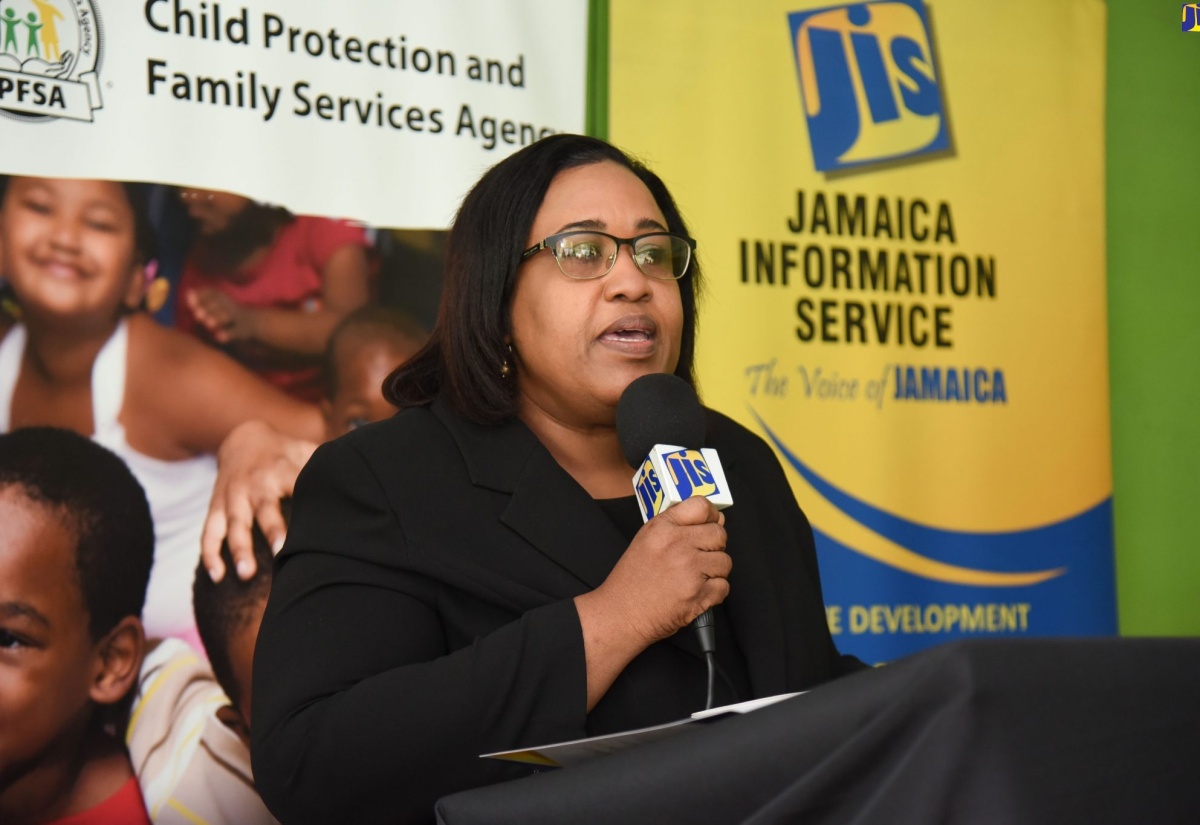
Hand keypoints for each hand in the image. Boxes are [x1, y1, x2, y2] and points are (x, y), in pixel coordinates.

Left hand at [187, 288, 256, 342]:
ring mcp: (238, 317)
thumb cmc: (226, 312)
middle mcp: (230, 306)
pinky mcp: (243, 330)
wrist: (253, 322)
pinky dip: (228, 334)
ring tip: (208, 324)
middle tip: (197, 315)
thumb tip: (188, 292)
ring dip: (218, 319)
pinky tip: (218, 337)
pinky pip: (236, 331)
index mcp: (223, 297)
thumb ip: (201, 297)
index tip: (191, 303)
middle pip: (219, 304)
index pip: (212, 293)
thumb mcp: (216, 302)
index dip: (201, 297)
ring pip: (228, 317)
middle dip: (208, 309)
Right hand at [201, 420, 316, 581]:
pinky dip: (209, 554)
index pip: (295, 487)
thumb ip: (327, 465)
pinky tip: (216, 576)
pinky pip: (209, 532)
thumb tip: (364, 474)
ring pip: (233, 523)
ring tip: (245, 574)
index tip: (315, 527)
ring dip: (237, 548)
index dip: (304, 503)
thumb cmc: (286, 452)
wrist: (243, 438)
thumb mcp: (305, 451)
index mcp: (281, 469)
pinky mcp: (216, 506)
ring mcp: (233, 496)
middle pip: (262, 508)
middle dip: (270, 530)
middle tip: (281, 553)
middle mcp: (255, 483)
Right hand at [593, 495, 730, 647]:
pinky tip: (696, 592)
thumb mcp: (645, 540)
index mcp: (662, 528)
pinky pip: (723, 586)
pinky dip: (713, 593)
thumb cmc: (632, 581)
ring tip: (695, 577)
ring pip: (725, 562)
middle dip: (715, 546)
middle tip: (701, 556)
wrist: (622, 615)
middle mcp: (676, 545)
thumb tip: (713, 520)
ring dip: (715, 571)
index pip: (702, 506)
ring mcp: (689, 570)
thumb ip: (676, 526)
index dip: (711, 516)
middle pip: (719, 534)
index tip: (710, 524)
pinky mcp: (697, 595)